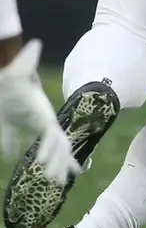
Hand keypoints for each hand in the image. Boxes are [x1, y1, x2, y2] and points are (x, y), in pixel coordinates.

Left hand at [0, 41, 77, 181]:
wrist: (4, 78)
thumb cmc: (8, 77)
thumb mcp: (14, 73)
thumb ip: (24, 64)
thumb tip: (34, 45)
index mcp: (42, 111)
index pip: (53, 132)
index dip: (50, 148)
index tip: (42, 163)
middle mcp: (43, 119)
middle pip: (58, 144)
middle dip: (59, 162)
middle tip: (55, 181)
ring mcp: (35, 123)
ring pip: (52, 148)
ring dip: (56, 164)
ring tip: (56, 182)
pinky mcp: (21, 124)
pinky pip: (36, 143)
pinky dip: (44, 157)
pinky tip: (44, 170)